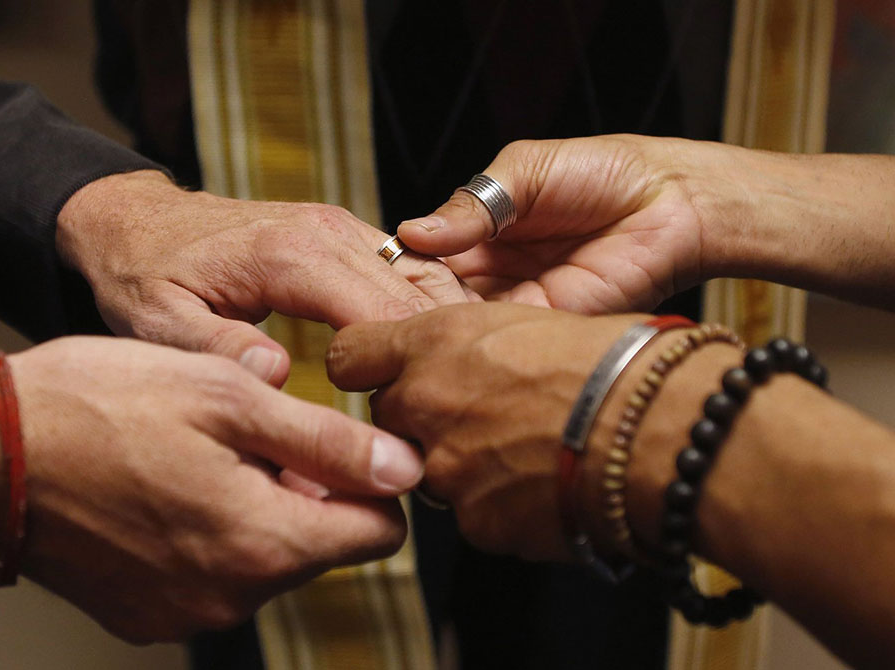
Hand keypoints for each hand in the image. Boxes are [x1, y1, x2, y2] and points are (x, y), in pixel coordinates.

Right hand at [0, 336, 421, 641]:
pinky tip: (174, 488)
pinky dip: (213, 534)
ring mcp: (185, 612)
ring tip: (207, 454)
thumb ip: (328, 443)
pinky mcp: (147, 614)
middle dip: (309, 492)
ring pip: (268, 559)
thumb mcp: (227, 398)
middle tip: (256, 435)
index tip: (342, 445)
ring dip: (259, 508)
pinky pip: (216, 576)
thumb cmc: (103, 404)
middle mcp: (232, 595)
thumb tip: (404, 469)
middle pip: (322, 546)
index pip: (379, 534)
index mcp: (264, 542)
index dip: (373, 483)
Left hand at [57, 171, 475, 386]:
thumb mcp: (159, 323)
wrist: (136, 223)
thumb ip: (218, 349)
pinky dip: (428, 306)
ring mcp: (340, 227)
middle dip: (430, 358)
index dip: (401, 374)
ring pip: (424, 276)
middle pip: (414, 298)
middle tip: (432, 420)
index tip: (400, 428)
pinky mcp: (344, 233)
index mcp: (290, 256)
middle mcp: (327, 232)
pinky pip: (408, 265)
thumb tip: (280, 374)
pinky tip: (430, 350)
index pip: (380, 316)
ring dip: (441, 329)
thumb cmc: (144, 276)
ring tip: (443, 387)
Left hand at [326, 303, 640, 560]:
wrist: (663, 429)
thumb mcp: (529, 322)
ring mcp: (447, 470)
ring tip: (527, 448)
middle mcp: (426, 404)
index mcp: (434, 343)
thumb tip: (458, 359)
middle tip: (479, 412)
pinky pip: (473, 512)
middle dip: (421, 417)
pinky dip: (500, 502)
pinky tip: (545, 482)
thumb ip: (470, 342)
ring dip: (463, 462)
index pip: (349, 356)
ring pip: (430, 469)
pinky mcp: (477, 523)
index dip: (368, 365)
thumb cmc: (614, 361)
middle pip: (388, 416)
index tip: (384, 370)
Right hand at [397, 136, 708, 314]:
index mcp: (481, 235)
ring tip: (399, 329)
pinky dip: (475, 339)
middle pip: (435, 299)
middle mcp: (493, 275)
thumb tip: (411, 232)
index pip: (423, 260)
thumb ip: (472, 205)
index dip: (397, 269)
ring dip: (435, 328)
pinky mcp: (547, 325)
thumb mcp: (525, 172)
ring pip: (462, 324)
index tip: (362, 279)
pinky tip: (446, 337)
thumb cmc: (605, 172)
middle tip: (370, 315)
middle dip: (407, 307)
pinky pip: (502, 337)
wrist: (673, 201)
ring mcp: (518, 303)